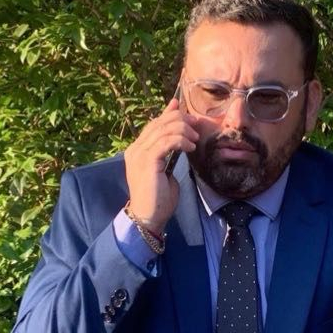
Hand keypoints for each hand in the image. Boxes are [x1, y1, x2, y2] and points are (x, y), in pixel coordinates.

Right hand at [124, 98, 198, 233]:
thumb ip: (169, 153)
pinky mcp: (148, 162)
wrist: (148, 217)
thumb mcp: (166, 169)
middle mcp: (136, 149)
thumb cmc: (158, 198)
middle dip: (181, 120)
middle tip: (197, 125)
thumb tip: (180, 140)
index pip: (154, 124)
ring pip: (164, 130)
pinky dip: (181, 141)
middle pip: (159, 123)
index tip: (189, 115)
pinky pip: (166, 142)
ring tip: (196, 140)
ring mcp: (140, 155)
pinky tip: (190, 147)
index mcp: (137, 150)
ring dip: (184, 131)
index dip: (171, 115)